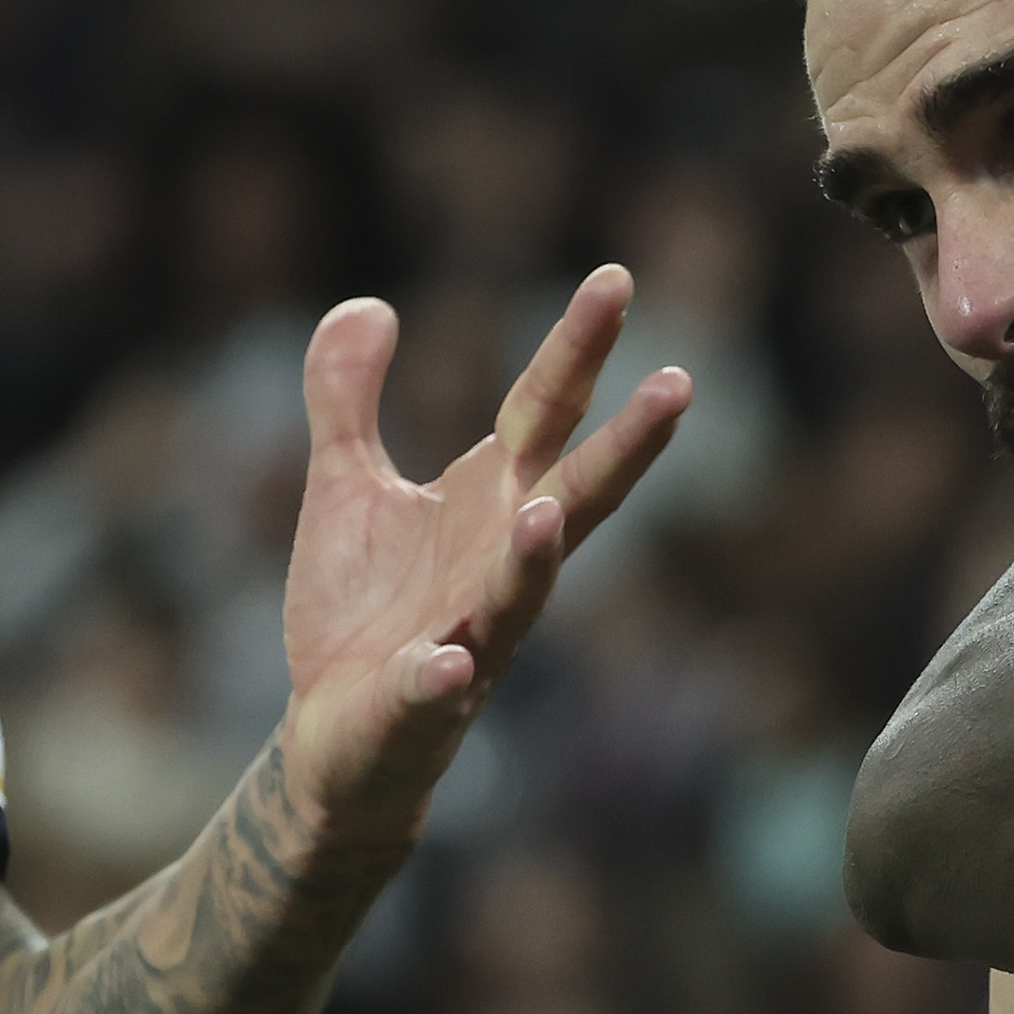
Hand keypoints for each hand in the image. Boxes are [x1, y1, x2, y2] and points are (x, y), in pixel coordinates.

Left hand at [268, 272, 688, 842]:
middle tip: (678, 382)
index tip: (615, 278)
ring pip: (520, 594)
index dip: (578, 347)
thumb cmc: (364, 609)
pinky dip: (442, 675)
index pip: (545, 409)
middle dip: (626, 444)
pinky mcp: (420, 701)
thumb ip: (347, 396)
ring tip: (544, 511)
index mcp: (490, 499)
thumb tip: (367, 304)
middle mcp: (501, 560)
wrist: (335, 734)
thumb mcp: (346, 484)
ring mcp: (472, 632)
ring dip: (535, 556)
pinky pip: (437, 686)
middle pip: (574, 492)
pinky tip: (446, 662)